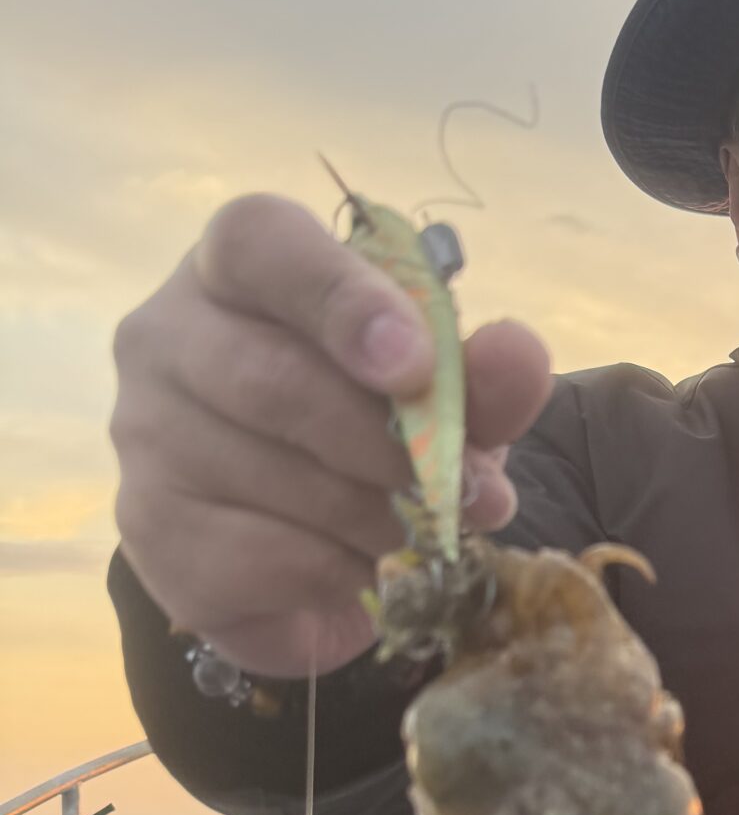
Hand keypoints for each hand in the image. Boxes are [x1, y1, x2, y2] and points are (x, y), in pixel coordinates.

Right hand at [111, 193, 552, 677]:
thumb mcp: (445, 397)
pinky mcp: (152, 528)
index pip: (261, 243)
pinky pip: (258, 555)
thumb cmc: (374, 431)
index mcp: (239, 267)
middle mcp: (166, 335)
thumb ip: (482, 376)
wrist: (318, 543)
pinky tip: (360, 569)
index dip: (342, 300)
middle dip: (386, 448)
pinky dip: (336, 571)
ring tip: (418, 534)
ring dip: (375, 518)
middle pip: (271, 379)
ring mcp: (145, 432)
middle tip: (463, 493)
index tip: (416, 367)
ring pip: (269, 475)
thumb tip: (519, 355)